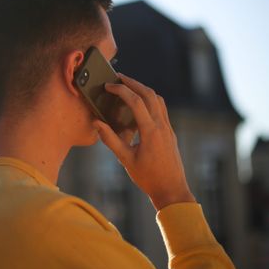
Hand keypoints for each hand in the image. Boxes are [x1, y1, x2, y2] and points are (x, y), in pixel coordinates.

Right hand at [93, 73, 195, 209]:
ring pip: (158, 100)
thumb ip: (110, 140)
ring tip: (128, 87)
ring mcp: (168, 128)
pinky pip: (161, 109)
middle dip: (133, 83)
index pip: (136, 101)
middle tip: (118, 78)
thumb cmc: (148, 178)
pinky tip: (138, 106)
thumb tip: (96, 124)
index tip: (108, 86)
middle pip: (149, 94)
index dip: (121, 90)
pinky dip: (149, 101)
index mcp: (150, 131)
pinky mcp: (170, 132)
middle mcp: (162, 126)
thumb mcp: (125, 160)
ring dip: (143, 90)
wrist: (172, 190)